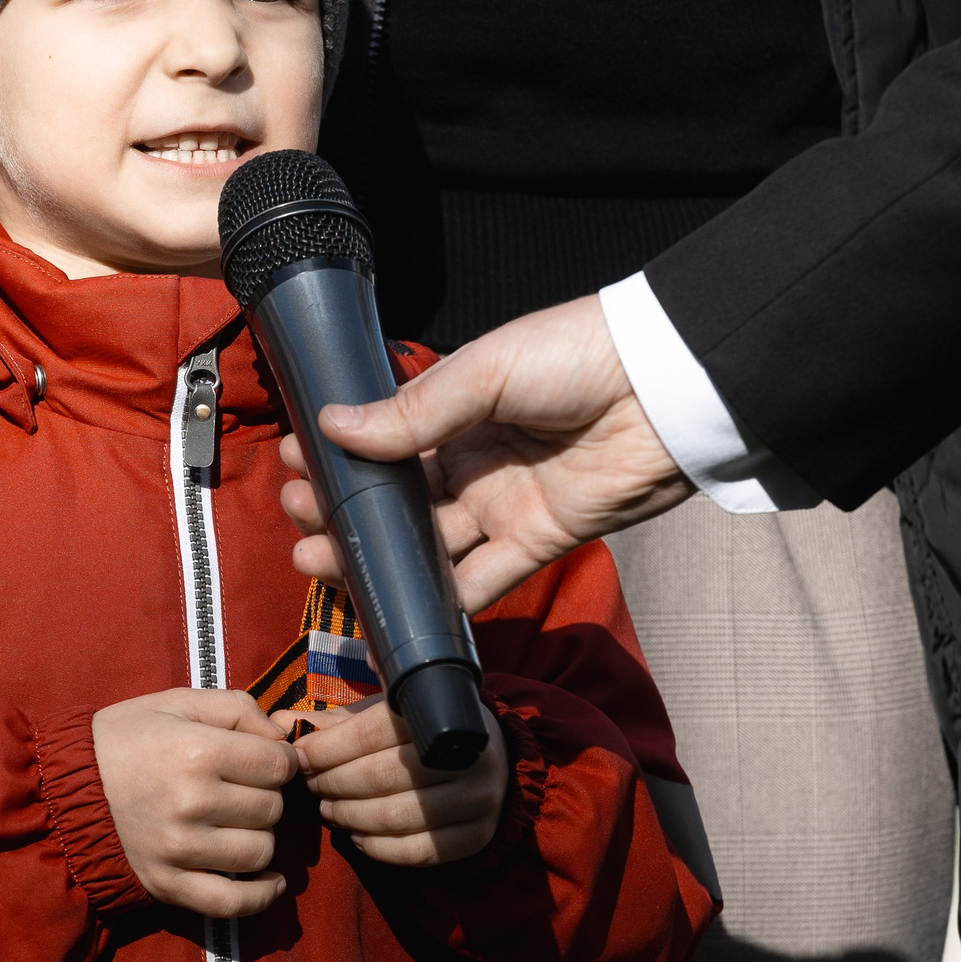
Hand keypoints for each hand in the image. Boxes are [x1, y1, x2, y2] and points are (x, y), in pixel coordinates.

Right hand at [92, 688, 298, 916]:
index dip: (279, 760)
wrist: (61, 790)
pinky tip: (272, 883)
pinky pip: (232, 902)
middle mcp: (191, 802)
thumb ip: (236, 708)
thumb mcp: (175, 702)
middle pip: (271, 808)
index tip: (264, 761)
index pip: (277, 765)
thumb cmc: (123, 739)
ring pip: (260, 852)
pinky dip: (261, 896)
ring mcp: (180, 849)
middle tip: (241, 789)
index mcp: (196, 751)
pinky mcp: (168, 884)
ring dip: (258, 837)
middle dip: (265, 796)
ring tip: (237, 823)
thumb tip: (282, 739)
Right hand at [277, 295, 691, 611]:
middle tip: (300, 520)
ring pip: (428, 544)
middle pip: (399, 499)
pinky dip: (441, 601)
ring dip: (378, 558)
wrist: (666, 387)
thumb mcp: (485, 371)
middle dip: (347, 512)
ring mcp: (504, 503)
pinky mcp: (538, 541)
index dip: (341, 455)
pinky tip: (394, 606)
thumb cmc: (577, 355)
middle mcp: (476, 459)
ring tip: (320, 562)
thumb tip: (333, 426)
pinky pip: (482, 580)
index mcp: (460, 406)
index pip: (386, 439)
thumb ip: (413, 411)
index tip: (294, 462)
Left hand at [287, 695, 507, 865]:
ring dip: (351, 816)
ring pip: (398, 816)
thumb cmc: (418, 734)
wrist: (490, 760)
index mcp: (441, 713)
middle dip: (335, 783)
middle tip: (313, 787)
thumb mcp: (383, 716)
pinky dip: (378, 848)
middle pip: (383, 776)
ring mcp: (477, 799)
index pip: (374, 732)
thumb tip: (281, 723)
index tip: (300, 757)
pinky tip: (357, 836)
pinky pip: (418, 852)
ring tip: (328, 811)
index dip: (329, 747)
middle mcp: (466, 755)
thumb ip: (334, 722)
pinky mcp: (475, 836)